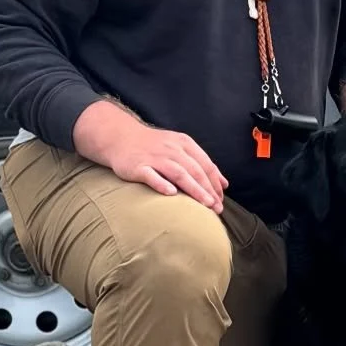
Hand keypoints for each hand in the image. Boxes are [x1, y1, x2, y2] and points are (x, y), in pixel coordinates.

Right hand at [73, 101, 227, 212]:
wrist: (121, 137)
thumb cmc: (154, 147)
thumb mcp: (181, 148)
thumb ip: (202, 164)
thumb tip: (224, 184)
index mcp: (184, 144)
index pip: (205, 165)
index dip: (215, 183)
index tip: (221, 200)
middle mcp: (171, 149)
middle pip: (195, 170)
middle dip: (208, 190)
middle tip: (217, 208)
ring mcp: (154, 157)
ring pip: (178, 173)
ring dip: (194, 189)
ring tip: (205, 204)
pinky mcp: (138, 166)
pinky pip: (151, 175)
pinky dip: (161, 183)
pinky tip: (171, 193)